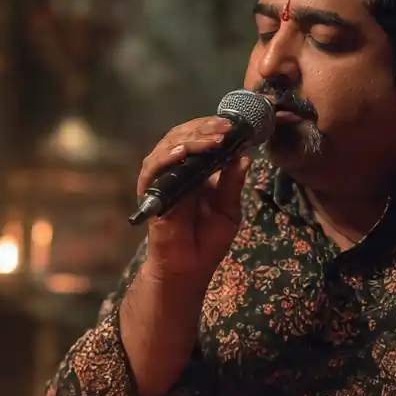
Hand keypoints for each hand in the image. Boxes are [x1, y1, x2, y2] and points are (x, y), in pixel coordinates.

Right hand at [137, 117, 250, 281]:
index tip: (235, 127)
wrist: (189, 268)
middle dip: (205, 128)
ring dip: (191, 139)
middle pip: (183, 136)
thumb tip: (245, 157)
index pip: (200, 138)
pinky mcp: (150, 193)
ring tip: (213, 139)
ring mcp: (162, 180)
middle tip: (226, 128)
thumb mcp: (228, 210)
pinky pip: (154, 168)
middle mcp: (177, 170)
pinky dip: (167, 158)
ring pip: (169, 146)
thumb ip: (233, 184)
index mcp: (197, 171)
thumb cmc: (207, 241)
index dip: (214, 128)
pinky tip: (183, 153)